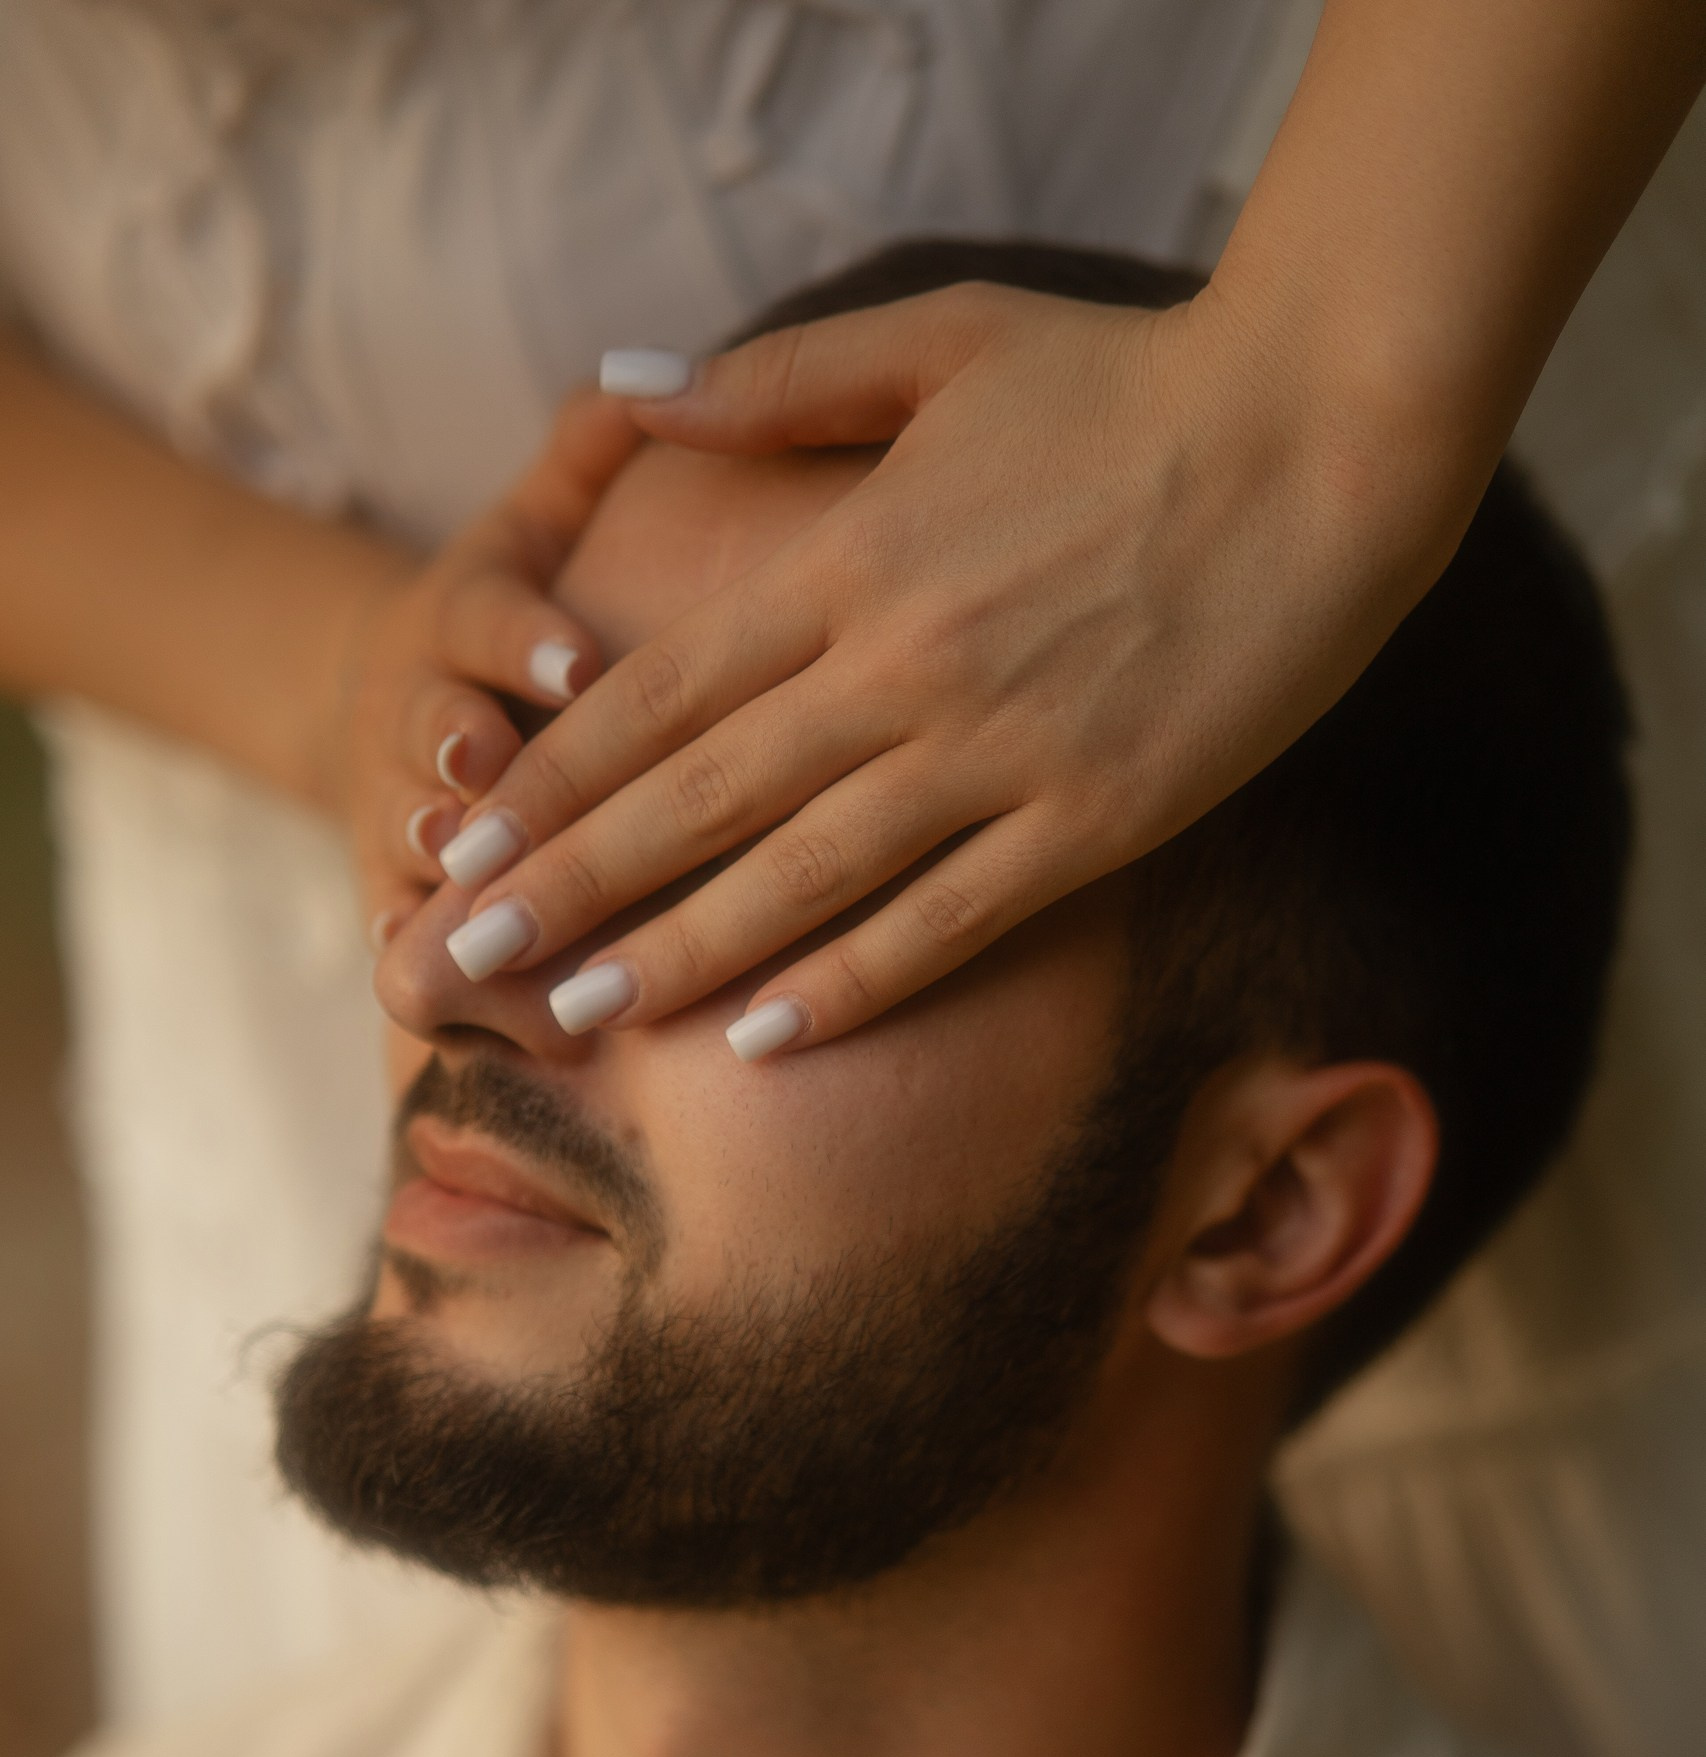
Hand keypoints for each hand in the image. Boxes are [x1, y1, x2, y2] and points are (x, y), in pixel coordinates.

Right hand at [341, 390, 641, 940]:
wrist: (391, 722)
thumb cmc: (512, 622)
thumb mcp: (530, 533)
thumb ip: (581, 464)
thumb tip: (644, 377)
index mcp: (459, 620)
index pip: (485, 617)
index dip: (523, 640)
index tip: (577, 661)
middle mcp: (415, 713)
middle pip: (425, 727)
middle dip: (452, 745)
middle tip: (483, 764)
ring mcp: (395, 804)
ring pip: (403, 831)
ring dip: (430, 851)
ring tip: (462, 873)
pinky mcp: (388, 890)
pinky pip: (395, 928)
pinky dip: (414, 952)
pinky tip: (442, 973)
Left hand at [437, 278, 1482, 1048]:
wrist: (1326, 435)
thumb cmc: (1135, 380)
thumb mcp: (942, 341)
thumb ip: (776, 380)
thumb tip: (625, 393)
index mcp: (851, 560)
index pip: (661, 693)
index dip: (555, 777)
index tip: (467, 840)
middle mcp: (901, 670)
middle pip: (698, 801)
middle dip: (568, 888)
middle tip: (457, 960)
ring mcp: (996, 754)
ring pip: (800, 880)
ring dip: (675, 956)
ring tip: (572, 1018)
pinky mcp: (1094, 820)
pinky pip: (946, 922)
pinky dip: (849, 985)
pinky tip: (762, 1039)